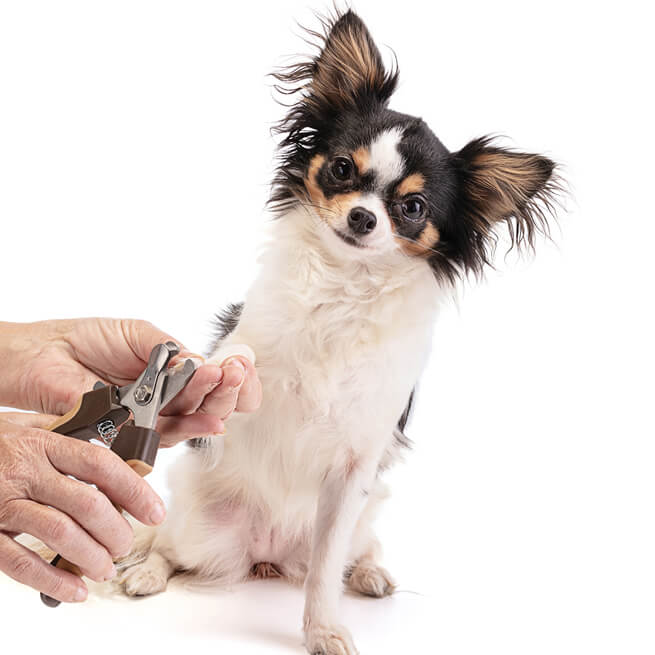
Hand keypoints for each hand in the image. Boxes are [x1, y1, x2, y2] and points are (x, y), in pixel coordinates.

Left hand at [0, 318, 261, 445]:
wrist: (41, 354)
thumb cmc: (87, 339)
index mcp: (172, 372)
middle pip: (210, 403)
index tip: (242, 365)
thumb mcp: (139, 334)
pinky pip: (164, 437)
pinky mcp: (129, 435)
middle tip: (235, 372)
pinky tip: (211, 420)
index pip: (213, 379)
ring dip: (214, 404)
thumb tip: (203, 364)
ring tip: (225, 382)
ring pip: (193, 421)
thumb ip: (171, 351)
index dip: (233, 377)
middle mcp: (166, 399)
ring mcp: (150, 418)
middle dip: (228, 389)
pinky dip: (190, 428)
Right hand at [0, 412, 165, 602]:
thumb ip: (64, 435)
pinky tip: (73, 588)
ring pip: (59, 533)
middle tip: (126, 545)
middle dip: (115, 531)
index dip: (134, 490)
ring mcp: (2, 503)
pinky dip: (51, 579)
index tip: (154, 511)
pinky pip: (19, 561)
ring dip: (91, 556)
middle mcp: (25, 471)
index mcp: (43, 443)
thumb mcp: (26, 427)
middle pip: (86, 503)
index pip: (100, 465)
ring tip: (105, 567)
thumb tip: (113, 444)